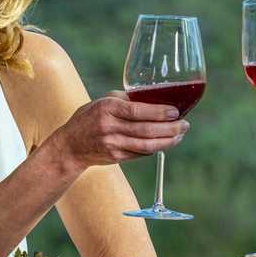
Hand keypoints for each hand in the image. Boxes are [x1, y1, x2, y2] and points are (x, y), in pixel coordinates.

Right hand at [42, 92, 187, 173]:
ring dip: (167, 141)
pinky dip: (156, 147)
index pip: (138, 111)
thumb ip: (126, 100)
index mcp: (107, 108)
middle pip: (146, 130)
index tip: (175, 112)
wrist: (70, 145)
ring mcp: (112, 144)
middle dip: (170, 128)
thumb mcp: (103, 102)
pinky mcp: (116, 157)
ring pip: (147, 145)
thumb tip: (155, 99)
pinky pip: (141, 153)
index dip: (159, 113)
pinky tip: (165, 142)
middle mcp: (109, 127)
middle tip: (185, 124)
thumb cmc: (89, 117)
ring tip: (180, 135)